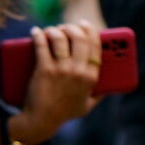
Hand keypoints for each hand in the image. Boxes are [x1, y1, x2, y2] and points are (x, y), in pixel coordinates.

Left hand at [7, 21, 103, 144]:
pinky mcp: (44, 70)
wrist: (42, 120)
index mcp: (91, 77)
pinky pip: (42, 45)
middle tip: (66, 27)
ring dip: (55, 30)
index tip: (85, 25)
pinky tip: (36, 32)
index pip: (96, 47)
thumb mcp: (87, 106)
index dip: (91, 32)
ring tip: (50, 31)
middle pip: (79, 38)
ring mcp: (61, 70)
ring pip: (60, 38)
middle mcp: (78, 71)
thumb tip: (108, 87)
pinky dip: (38, 35)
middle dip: (72, 27)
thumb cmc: (65, 113)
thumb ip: (99, 95)